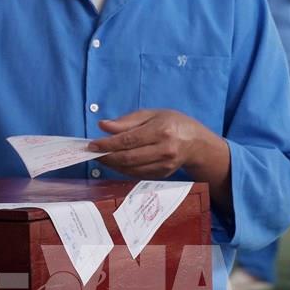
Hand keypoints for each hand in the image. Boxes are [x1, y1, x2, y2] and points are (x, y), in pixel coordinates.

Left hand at [87, 109, 223, 178]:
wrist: (197, 143)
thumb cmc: (172, 123)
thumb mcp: (151, 114)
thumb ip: (127, 121)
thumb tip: (103, 126)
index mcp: (161, 131)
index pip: (128, 140)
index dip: (107, 144)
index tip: (92, 144)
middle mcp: (164, 150)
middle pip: (128, 158)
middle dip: (106, 156)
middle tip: (92, 153)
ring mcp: (164, 165)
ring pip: (131, 169)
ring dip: (112, 164)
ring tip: (101, 156)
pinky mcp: (162, 174)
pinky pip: (137, 174)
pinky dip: (122, 169)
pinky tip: (115, 162)